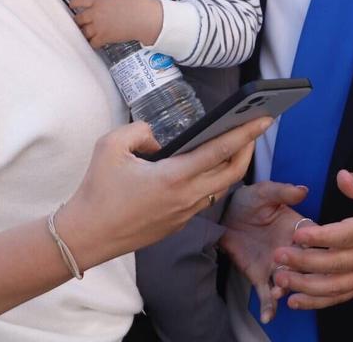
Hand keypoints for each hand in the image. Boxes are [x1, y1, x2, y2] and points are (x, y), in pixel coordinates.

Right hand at [58, 116, 271, 270]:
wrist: (87, 236)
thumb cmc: (97, 190)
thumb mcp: (111, 146)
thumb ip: (140, 132)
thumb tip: (159, 139)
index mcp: (174, 177)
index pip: (220, 151)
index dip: (246, 132)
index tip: (265, 117)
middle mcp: (186, 197)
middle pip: (232, 172)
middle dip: (248, 147)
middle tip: (255, 127)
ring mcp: (184, 214)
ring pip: (220, 188)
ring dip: (230, 165)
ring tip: (233, 143)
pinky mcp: (177, 224)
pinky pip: (203, 199)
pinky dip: (211, 180)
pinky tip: (205, 167)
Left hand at [69, 0, 162, 47]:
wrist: (147, 19)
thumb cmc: (140, 2)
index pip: (80, 0)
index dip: (74, 3)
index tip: (71, 5)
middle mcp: (96, 12)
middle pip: (79, 18)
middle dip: (78, 20)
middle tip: (79, 22)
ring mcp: (99, 26)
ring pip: (83, 32)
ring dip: (83, 32)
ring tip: (84, 33)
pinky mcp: (105, 37)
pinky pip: (92, 43)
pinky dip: (91, 43)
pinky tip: (93, 42)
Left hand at [219, 182, 308, 322]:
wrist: (222, 214)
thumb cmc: (249, 200)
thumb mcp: (264, 192)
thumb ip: (282, 192)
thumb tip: (302, 190)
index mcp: (300, 230)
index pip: (317, 241)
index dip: (316, 246)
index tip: (311, 248)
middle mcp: (294, 251)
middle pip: (307, 267)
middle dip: (301, 273)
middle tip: (289, 271)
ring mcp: (278, 266)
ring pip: (290, 284)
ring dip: (287, 290)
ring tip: (277, 291)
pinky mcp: (261, 276)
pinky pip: (267, 295)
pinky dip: (270, 307)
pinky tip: (268, 316)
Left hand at [270, 170, 352, 310]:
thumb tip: (342, 177)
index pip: (347, 236)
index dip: (321, 236)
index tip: (297, 234)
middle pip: (336, 264)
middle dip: (305, 262)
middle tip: (278, 254)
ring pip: (336, 286)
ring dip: (306, 286)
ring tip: (280, 279)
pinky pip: (340, 297)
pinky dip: (317, 302)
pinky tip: (294, 301)